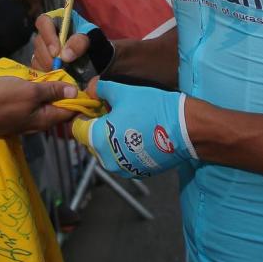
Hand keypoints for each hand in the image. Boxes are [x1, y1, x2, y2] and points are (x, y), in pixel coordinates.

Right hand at [0, 76, 77, 133]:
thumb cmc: (0, 98)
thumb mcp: (29, 91)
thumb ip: (52, 91)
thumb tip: (74, 91)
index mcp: (44, 120)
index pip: (70, 111)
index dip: (78, 98)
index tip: (81, 82)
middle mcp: (35, 125)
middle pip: (56, 109)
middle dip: (62, 94)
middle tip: (62, 75)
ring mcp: (21, 122)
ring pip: (40, 107)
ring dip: (45, 94)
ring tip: (45, 77)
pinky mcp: (9, 117)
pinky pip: (26, 106)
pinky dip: (31, 96)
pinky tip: (26, 84)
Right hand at [32, 9, 114, 80]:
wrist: (98, 59)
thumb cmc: (95, 42)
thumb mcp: (92, 38)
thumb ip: (80, 42)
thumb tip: (65, 56)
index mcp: (59, 20)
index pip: (44, 22)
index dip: (47, 36)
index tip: (56, 52)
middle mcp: (49, 32)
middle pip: (39, 41)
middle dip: (47, 55)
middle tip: (57, 66)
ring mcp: (44, 47)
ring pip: (37, 55)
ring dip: (46, 65)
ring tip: (59, 71)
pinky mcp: (42, 60)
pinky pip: (37, 66)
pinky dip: (44, 72)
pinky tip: (54, 75)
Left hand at [72, 79, 195, 177]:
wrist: (186, 129)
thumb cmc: (152, 108)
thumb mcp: (122, 91)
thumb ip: (100, 89)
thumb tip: (91, 89)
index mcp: (97, 139)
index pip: (76, 128)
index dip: (82, 114)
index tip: (93, 105)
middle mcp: (106, 159)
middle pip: (90, 140)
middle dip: (97, 125)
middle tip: (112, 110)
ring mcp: (123, 169)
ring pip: (106, 150)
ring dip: (110, 137)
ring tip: (127, 122)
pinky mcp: (137, 172)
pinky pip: (121, 159)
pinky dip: (124, 147)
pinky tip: (138, 133)